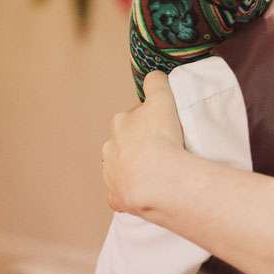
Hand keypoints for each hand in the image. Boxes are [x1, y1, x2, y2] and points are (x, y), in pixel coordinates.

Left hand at [101, 72, 184, 213]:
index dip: (149, 122)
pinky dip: (133, 192)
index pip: (134, 118)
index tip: (164, 128)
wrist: (156, 178)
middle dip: (138, 147)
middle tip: (163, 151)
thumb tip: (154, 76)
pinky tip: (149, 192)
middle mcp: (110, 148)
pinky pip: (123, 193)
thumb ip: (156, 83)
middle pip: (124, 144)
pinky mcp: (116, 197)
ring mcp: (111, 175)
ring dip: (135, 169)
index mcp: (120, 124)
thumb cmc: (160, 138)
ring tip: (158, 173)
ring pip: (121, 169)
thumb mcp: (162, 99)